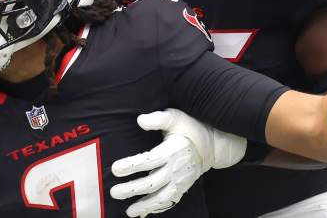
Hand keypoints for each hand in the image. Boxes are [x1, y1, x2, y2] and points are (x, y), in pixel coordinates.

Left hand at [110, 109, 245, 216]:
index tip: (115, 169)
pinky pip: (169, 202)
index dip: (131, 165)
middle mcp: (175, 169)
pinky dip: (157, 208)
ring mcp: (180, 181)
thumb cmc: (191, 129)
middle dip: (132, 189)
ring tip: (129, 211)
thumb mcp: (176, 117)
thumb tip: (140, 120)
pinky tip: (143, 212)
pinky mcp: (183, 188)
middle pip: (151, 183)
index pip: (148, 160)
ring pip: (161, 197)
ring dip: (145, 205)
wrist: (212, 146)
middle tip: (114, 192)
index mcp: (171, 151)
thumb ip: (158, 118)